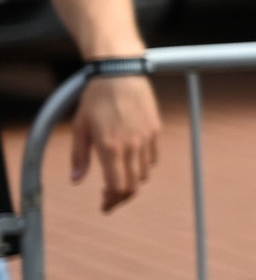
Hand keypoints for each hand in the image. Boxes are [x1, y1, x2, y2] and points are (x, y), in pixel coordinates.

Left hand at [70, 73, 159, 209]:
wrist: (120, 73)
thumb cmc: (96, 99)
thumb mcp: (80, 127)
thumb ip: (79, 156)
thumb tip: (77, 180)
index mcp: (110, 147)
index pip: (117, 186)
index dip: (111, 201)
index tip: (104, 206)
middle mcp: (131, 146)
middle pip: (134, 185)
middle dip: (122, 196)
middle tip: (110, 198)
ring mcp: (146, 138)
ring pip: (144, 172)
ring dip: (132, 180)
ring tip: (118, 176)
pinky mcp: (155, 130)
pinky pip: (152, 156)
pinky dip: (143, 164)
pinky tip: (130, 158)